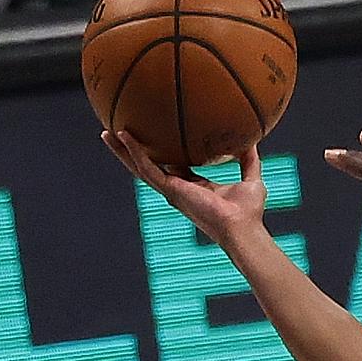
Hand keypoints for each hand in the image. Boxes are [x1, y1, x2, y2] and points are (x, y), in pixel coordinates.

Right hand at [101, 130, 264, 245]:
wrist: (242, 228)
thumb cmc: (248, 212)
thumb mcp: (252, 179)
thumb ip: (250, 160)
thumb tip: (253, 138)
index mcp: (194, 186)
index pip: (174, 166)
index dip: (163, 153)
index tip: (155, 137)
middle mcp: (179, 188)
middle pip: (150, 166)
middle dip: (133, 151)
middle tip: (118, 132)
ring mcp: (172, 190)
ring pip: (140, 168)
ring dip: (123, 151)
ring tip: (107, 132)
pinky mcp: (170, 190)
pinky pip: (147, 168)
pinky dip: (135, 152)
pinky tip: (124, 136)